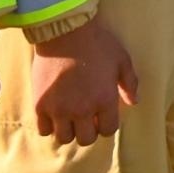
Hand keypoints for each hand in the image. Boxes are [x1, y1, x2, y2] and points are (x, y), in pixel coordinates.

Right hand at [30, 18, 137, 146]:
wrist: (65, 32)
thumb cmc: (98, 44)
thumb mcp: (122, 60)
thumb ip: (130, 84)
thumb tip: (133, 102)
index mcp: (104, 100)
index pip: (108, 130)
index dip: (107, 124)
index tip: (103, 116)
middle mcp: (82, 110)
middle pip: (86, 139)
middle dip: (89, 130)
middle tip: (87, 117)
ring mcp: (58, 109)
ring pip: (64, 138)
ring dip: (69, 130)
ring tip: (70, 117)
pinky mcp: (40, 105)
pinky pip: (43, 129)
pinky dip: (50, 125)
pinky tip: (55, 113)